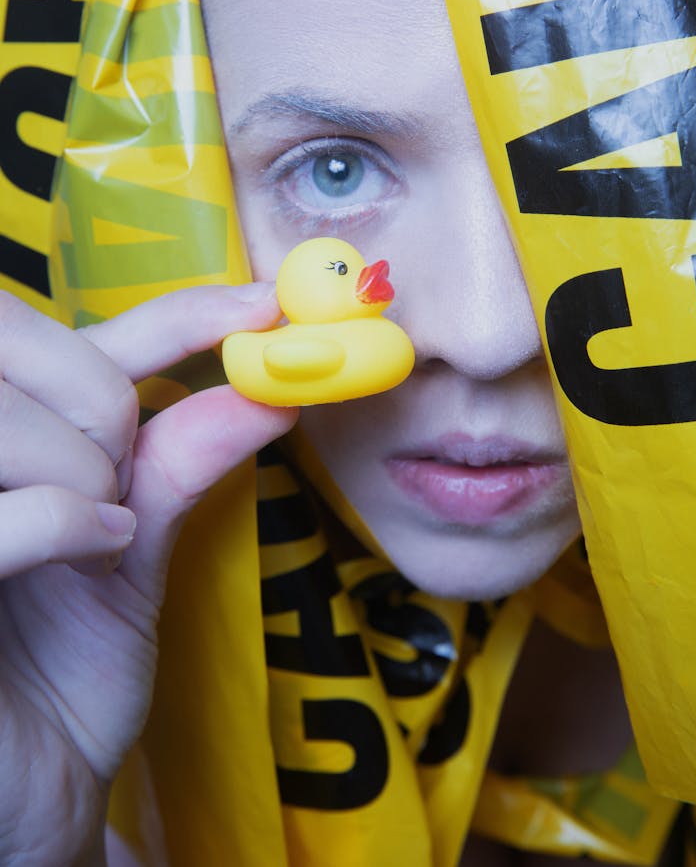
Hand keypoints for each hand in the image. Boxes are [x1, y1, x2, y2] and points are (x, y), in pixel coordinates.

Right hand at [0, 285, 296, 864]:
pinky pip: (11, 513)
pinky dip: (69, 522)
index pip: (79, 334)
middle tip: (126, 483)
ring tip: (99, 534)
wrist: (26, 791)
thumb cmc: (68, 671)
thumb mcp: (134, 556)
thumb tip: (269, 387)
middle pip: (34, 349)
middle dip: (109, 406)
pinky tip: (91, 555)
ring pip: (18, 420)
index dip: (177, 309)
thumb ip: (180, 465)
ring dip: (90, 475)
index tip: (265, 306)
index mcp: (5, 433)